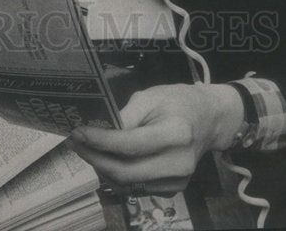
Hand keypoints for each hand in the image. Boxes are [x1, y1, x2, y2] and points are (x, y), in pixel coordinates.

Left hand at [66, 84, 242, 195]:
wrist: (209, 120)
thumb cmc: (179, 102)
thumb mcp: (151, 96)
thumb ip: (126, 115)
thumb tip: (100, 130)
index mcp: (176, 133)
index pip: (130, 144)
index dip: (100, 141)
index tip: (78, 132)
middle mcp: (178, 163)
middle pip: (125, 171)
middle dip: (94, 158)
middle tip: (75, 143)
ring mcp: (177, 181)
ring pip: (127, 183)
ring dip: (101, 168)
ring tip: (86, 149)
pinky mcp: (172, 190)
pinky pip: (136, 187)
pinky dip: (117, 175)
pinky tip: (107, 159)